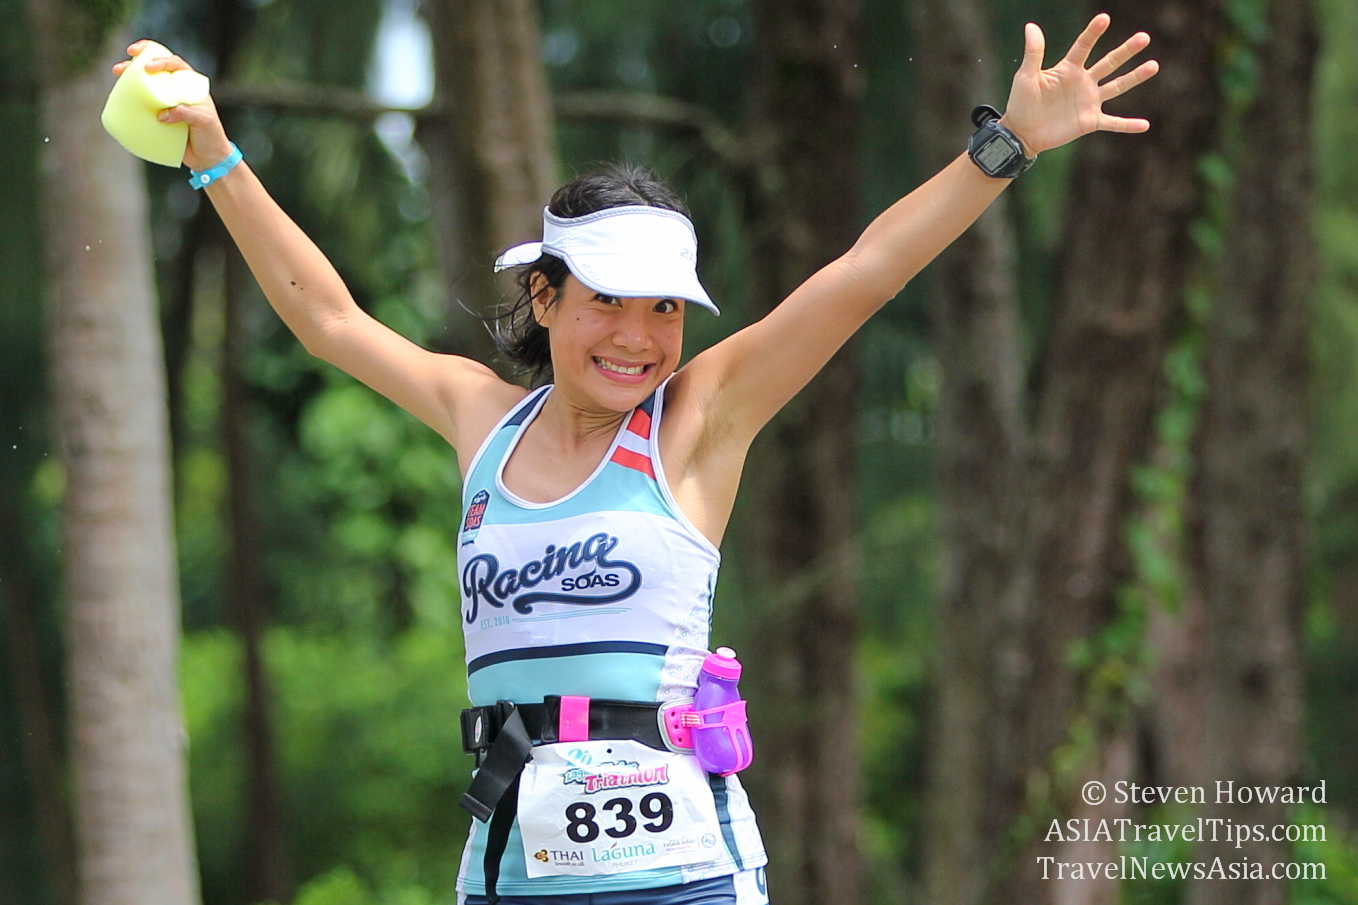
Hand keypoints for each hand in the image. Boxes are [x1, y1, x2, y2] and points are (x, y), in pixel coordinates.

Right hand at [113, 41, 233, 171]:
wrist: (207, 158)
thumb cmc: (211, 137)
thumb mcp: (204, 122)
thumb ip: (186, 113)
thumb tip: (162, 114)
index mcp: (191, 86)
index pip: (176, 64)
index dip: (161, 60)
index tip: (148, 66)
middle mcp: (178, 89)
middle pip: (157, 69)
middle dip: (140, 60)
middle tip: (125, 63)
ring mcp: (167, 102)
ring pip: (147, 83)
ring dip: (131, 75)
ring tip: (117, 73)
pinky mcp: (158, 115)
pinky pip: (143, 103)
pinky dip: (131, 98)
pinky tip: (121, 97)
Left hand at [999, 14, 1158, 156]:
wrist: (1021, 133)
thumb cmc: (1021, 103)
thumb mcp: (1026, 77)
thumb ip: (1033, 53)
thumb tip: (1031, 26)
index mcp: (1068, 69)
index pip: (1084, 46)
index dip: (1092, 33)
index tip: (1104, 18)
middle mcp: (1083, 82)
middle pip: (1109, 62)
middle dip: (1126, 51)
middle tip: (1144, 37)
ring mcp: (1089, 101)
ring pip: (1117, 86)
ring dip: (1135, 77)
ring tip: (1153, 65)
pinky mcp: (1090, 122)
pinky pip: (1113, 123)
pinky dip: (1127, 125)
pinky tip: (1144, 125)